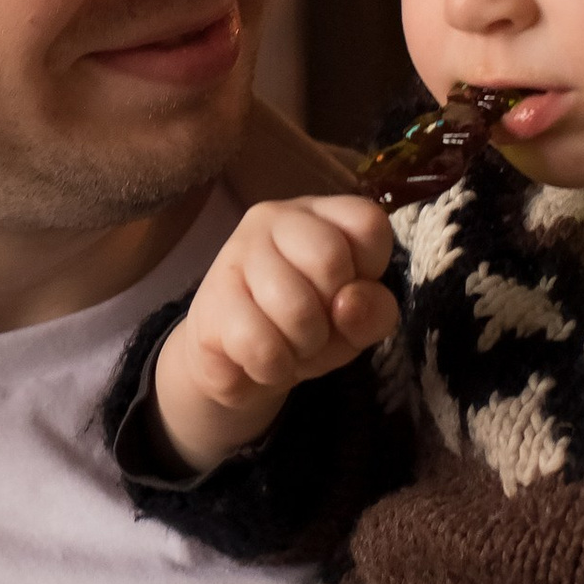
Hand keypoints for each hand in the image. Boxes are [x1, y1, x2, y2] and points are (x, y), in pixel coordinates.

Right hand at [151, 194, 397, 478]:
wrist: (234, 359)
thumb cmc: (307, 326)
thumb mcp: (356, 321)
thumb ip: (374, 311)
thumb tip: (349, 304)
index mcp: (319, 215)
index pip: (367, 224)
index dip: (370, 270)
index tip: (348, 291)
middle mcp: (274, 220)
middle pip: (329, 259)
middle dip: (334, 313)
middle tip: (317, 325)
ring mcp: (235, 255)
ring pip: (295, 309)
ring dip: (304, 347)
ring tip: (290, 345)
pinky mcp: (209, 301)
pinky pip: (261, 346)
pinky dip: (274, 368)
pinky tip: (263, 359)